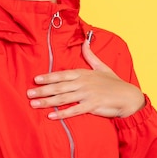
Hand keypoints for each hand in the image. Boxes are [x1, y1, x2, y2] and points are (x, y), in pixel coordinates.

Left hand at [26, 40, 144, 119]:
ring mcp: (87, 94)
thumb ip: (90, 55)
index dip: (48, 77)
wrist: (128, 97)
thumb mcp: (102, 66)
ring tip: (34, 104)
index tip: (35, 79)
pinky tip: (51, 116)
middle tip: (28, 93)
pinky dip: (62, 114)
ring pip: (63, 98)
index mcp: (83, 73)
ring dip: (47, 102)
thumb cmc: (114, 82)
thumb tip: (85, 41)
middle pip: (59, 86)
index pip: (62, 74)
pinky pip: (74, 110)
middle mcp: (83, 83)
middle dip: (42, 90)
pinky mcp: (92, 106)